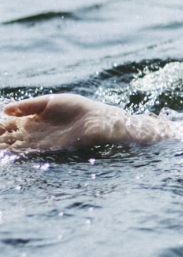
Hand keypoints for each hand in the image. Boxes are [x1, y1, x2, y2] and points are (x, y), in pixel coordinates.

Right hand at [0, 94, 129, 152]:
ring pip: (17, 146)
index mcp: (32, 119)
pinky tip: (10, 153)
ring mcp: (41, 142)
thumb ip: (28, 105)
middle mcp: (33, 132)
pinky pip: (31, 153)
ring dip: (6, 148)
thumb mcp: (49, 101)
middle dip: (0, 139)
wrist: (98, 119)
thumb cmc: (77, 107)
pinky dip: (18, 154)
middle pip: (9, 137)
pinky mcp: (50, 150)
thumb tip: (4, 109)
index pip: (8, 124)